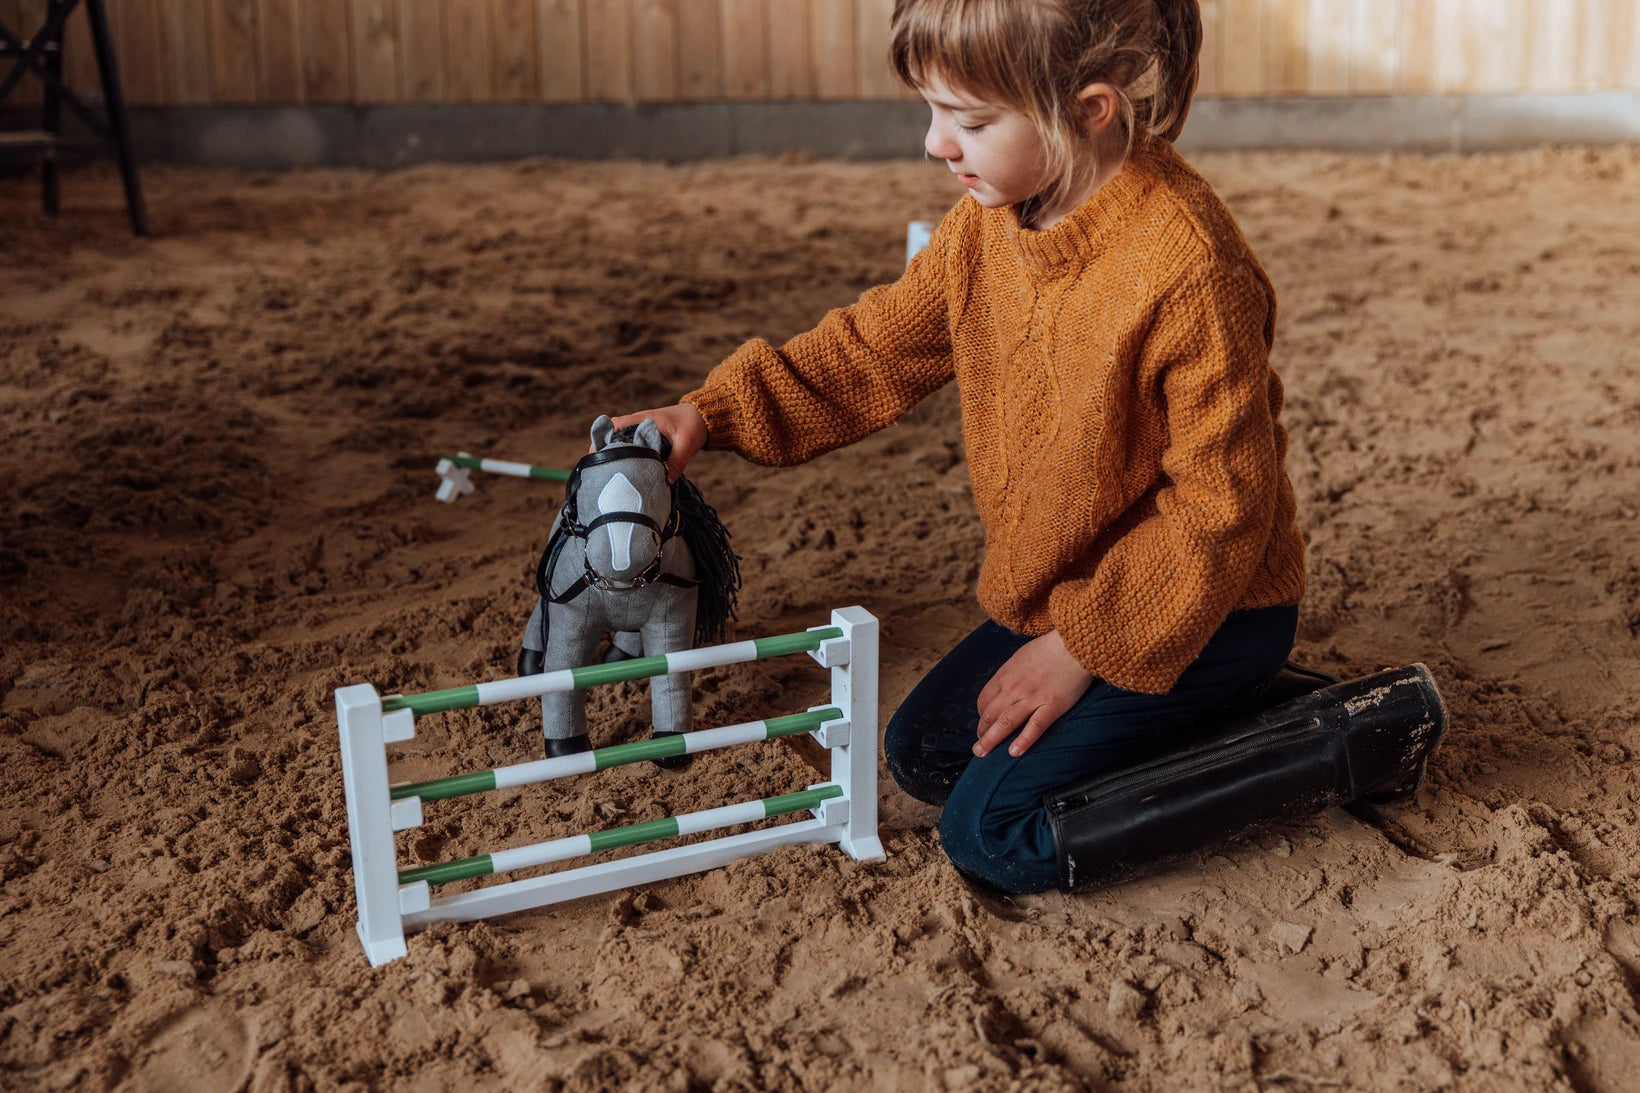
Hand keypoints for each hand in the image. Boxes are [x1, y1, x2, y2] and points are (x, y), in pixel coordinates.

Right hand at [605, 403, 707, 481]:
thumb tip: (664, 483)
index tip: (595, 456)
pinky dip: (625, 456)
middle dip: (603, 451)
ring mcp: (640, 429)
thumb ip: (676, 462)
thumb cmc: (693, 425)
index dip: (601, 439)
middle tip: (598, 472)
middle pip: (611, 435)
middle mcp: (637, 422)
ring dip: (613, 454)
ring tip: (608, 474)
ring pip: (619, 441)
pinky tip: (625, 472)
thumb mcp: (686, 444)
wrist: (702, 417)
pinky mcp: (645, 437)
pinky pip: (629, 445)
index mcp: (643, 420)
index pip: (613, 426)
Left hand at [974, 631, 1092, 758]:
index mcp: (1005, 675)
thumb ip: (1011, 674)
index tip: (984, 724)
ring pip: (1005, 722)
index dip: (981, 716)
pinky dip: (1023, 741)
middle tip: (979, 746)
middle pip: (990, 714)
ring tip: (982, 753)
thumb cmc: (1049, 648)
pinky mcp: (1052, 706)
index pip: (984, 700)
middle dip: (982, 732)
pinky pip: (1034, 727)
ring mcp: (1032, 698)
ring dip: (991, 740)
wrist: (1074, 643)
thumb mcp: (1021, 656)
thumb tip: (1004, 687)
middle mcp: (1014, 688)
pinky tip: (1014, 753)